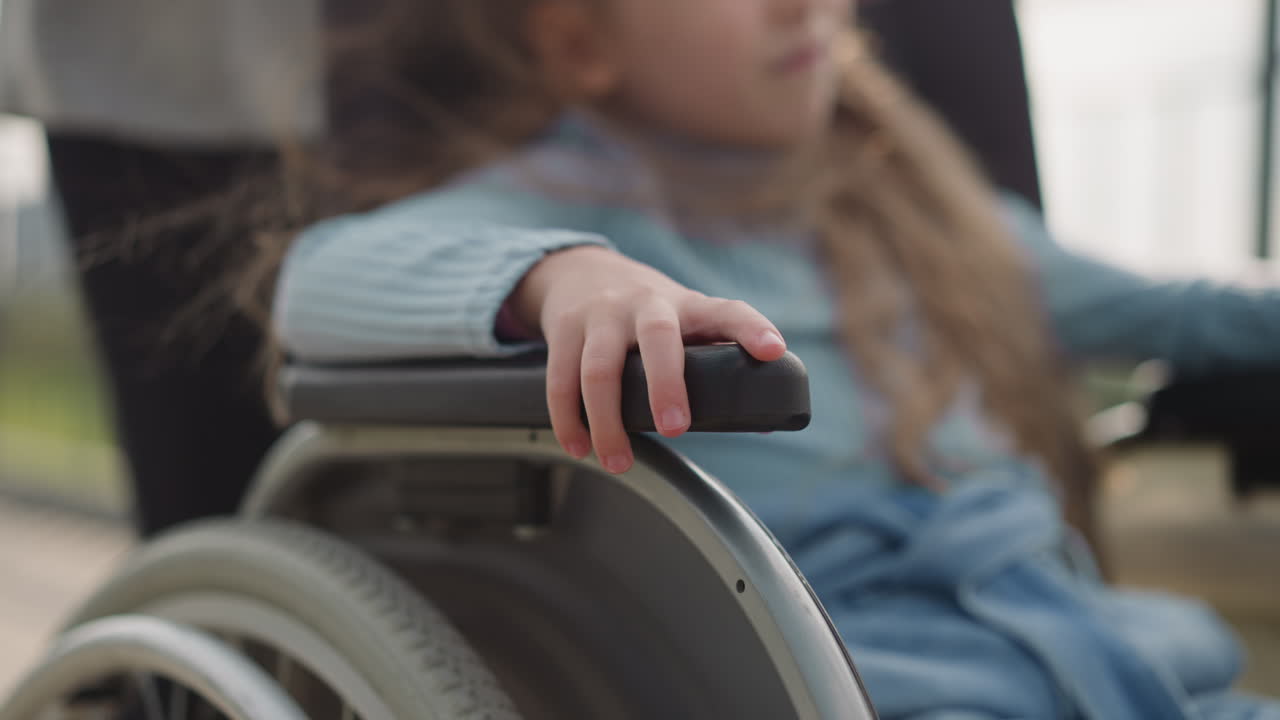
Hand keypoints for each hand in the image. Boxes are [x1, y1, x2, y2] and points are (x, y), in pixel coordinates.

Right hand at [509, 245, 786, 472]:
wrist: (580, 271)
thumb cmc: (647, 313)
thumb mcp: (685, 320)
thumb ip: (715, 359)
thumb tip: (764, 420)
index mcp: (687, 306)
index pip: (728, 311)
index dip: (752, 329)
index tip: (773, 350)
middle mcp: (645, 304)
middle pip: (657, 337)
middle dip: (666, 384)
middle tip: (675, 429)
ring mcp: (601, 315)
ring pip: (599, 367)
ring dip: (608, 420)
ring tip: (619, 460)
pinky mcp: (565, 329)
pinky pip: (561, 378)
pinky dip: (569, 418)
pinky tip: (579, 446)